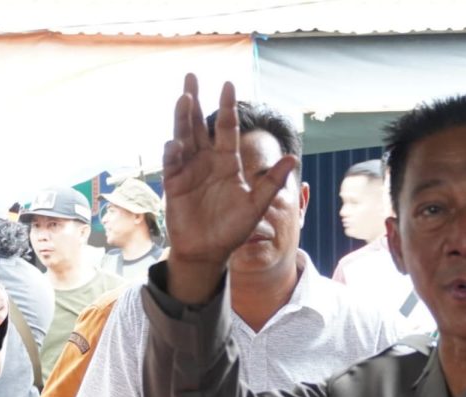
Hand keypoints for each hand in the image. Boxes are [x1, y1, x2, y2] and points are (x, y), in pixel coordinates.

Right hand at [162, 74, 299, 303]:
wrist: (209, 251)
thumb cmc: (233, 229)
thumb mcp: (256, 206)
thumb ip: (272, 183)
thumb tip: (293, 158)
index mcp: (228, 162)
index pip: (227, 129)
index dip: (227, 107)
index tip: (228, 84)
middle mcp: (207, 161)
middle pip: (199, 125)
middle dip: (195, 100)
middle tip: (192, 76)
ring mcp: (189, 170)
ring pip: (183, 137)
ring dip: (181, 118)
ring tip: (183, 97)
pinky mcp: (174, 183)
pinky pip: (172, 163)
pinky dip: (173, 153)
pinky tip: (175, 143)